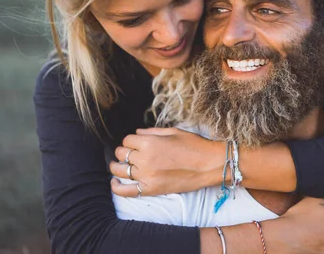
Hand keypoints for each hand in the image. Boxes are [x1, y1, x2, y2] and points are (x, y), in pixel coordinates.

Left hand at [110, 127, 224, 196]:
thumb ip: (151, 132)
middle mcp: (144, 159)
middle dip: (124, 151)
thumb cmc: (194, 145)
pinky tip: (114, 182)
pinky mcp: (151, 189)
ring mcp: (146, 176)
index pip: (127, 140)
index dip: (131, 140)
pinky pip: (126, 191)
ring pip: (120, 170)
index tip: (136, 142)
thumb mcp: (173, 132)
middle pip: (122, 154)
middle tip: (130, 152)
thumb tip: (136, 133)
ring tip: (118, 165)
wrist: (209, 164)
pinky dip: (117, 187)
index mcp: (149, 142)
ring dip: (117, 166)